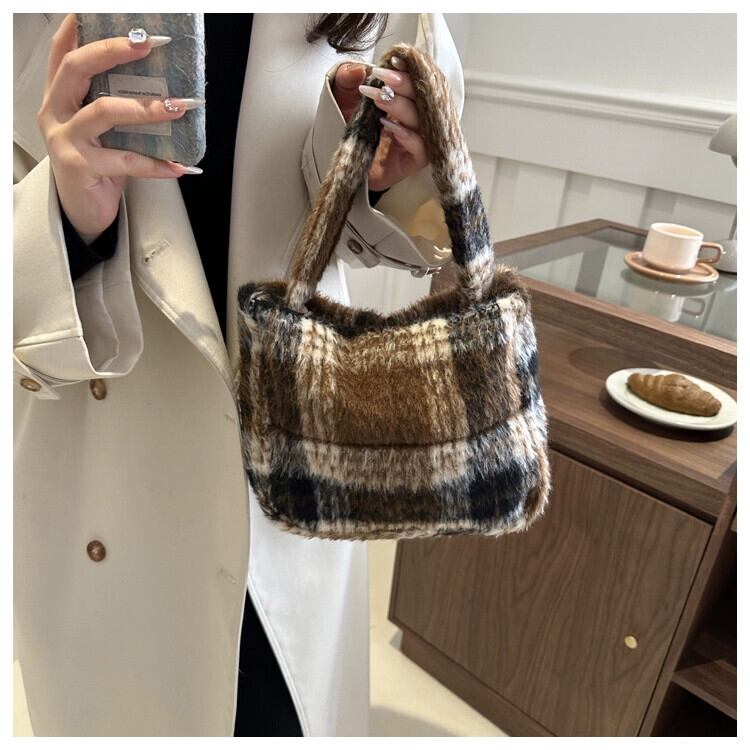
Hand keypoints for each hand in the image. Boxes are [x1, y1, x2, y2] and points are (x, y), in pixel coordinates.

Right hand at [37, 14, 202, 240]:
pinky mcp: (79, 167)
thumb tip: (163, 82)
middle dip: (113, 51)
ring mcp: (65, 139)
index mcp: (59, 95)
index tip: (104, 8)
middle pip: (77, 68)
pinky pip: (125, 160)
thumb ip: (117, 101)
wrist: (83, 210)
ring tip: (177, 108)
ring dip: (145, 108)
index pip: (63, 50)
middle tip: (148, 44)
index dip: (80, 26)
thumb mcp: (105, 128)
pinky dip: (155, 164)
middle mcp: (55, 111)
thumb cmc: (98, 163)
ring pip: (104, 112)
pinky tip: (179, 167)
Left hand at [331, 58, 427, 191]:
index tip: (393, 60)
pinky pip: (422, 148)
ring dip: (402, 106)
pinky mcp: (414, 162)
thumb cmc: (349, 131)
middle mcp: (415, 118)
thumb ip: (346, 79)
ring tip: (379, 98)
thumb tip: (358, 68)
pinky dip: (409, 136)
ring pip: (424, 120)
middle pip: (424, 97)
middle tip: (383, 77)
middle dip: (404, 84)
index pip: (417, 80)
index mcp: (405, 99)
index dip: (409, 68)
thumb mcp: (342, 99)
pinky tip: (390, 126)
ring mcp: (417, 139)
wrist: (344, 164)